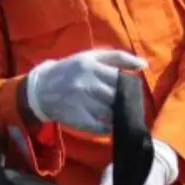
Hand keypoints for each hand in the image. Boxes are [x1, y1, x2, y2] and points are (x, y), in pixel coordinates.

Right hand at [25, 48, 146, 134]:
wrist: (41, 89)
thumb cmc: (71, 70)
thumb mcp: (91, 57)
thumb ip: (117, 57)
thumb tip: (143, 64)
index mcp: (91, 66)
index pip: (120, 79)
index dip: (129, 87)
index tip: (129, 91)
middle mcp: (87, 84)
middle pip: (118, 97)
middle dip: (123, 102)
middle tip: (123, 105)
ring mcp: (82, 103)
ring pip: (112, 113)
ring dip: (116, 116)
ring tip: (113, 113)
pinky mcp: (78, 119)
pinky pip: (102, 127)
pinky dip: (108, 127)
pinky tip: (105, 123)